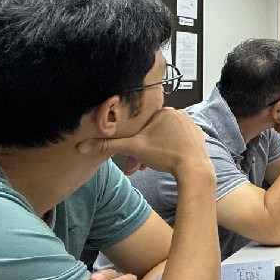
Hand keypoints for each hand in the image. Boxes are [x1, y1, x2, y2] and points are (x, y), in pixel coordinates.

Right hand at [77, 108, 209, 179]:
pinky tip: (165, 161)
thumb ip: (108, 146)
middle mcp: (179, 114)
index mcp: (164, 111)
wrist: (194, 169)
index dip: (131, 140)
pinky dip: (168, 150)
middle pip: (152, 132)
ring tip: (148, 167)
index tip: (128, 154)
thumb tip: (83, 146)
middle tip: (135, 166)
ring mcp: (190, 125)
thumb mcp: (133, 149)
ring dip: (153, 152)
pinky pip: (177, 141)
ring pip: (164, 138)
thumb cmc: (167, 155)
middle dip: (141, 150)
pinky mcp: (197, 136)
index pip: (141, 124)